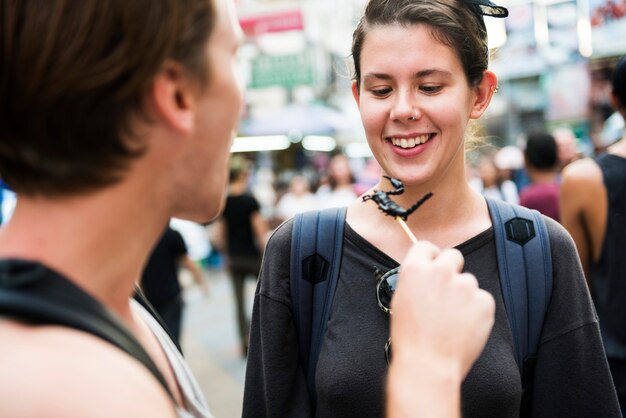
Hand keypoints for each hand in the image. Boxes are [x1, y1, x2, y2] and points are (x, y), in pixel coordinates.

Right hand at [390, 241, 494, 379]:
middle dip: (451, 270)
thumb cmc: (410, 336)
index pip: (426, 247)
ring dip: (463, 294)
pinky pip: (482, 299)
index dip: (430, 258)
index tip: (433, 267)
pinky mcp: (484, 301)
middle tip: (446, 292)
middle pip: (453, 256)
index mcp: (416, 268)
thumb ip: (417, 279)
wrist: (428, 364)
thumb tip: (427, 273)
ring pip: (469, 281)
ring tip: (452, 318)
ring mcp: (464, 285)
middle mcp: (440, 271)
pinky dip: (476, 310)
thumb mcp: (401, 299)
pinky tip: (464, 325)